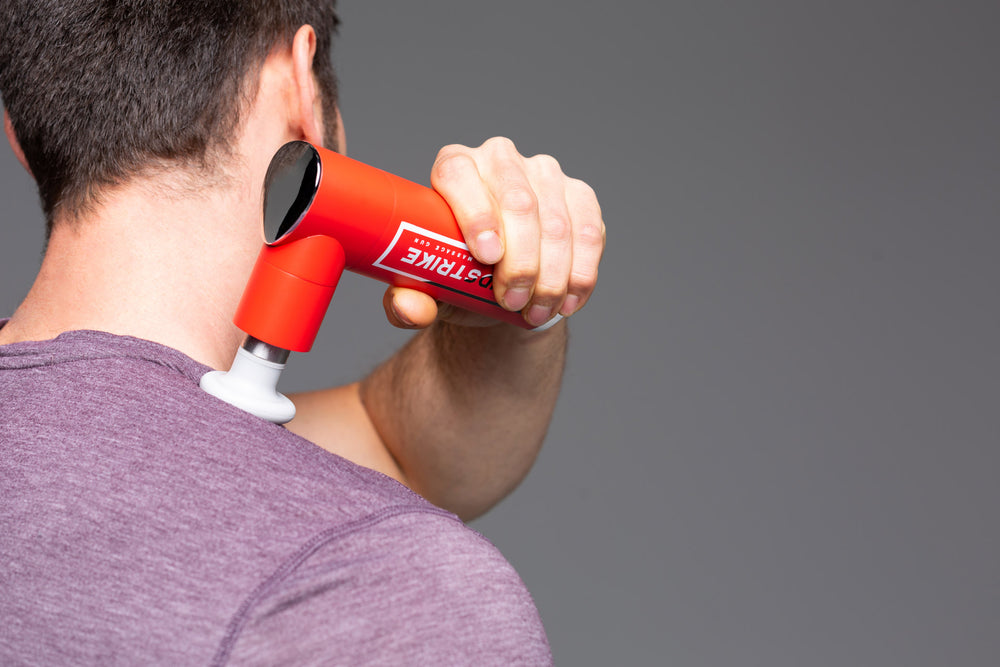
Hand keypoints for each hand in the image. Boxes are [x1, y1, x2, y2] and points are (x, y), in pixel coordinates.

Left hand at [382, 137, 604, 328]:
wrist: (501, 286)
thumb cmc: (456, 276)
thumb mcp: (427, 289)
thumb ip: (406, 300)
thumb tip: (409, 307)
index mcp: (453, 167)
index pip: (459, 174)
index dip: (476, 214)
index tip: (486, 258)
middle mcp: (498, 159)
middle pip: (517, 202)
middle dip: (519, 260)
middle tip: (513, 301)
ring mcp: (544, 174)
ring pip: (556, 223)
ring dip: (550, 276)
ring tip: (536, 312)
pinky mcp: (579, 196)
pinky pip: (589, 234)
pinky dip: (580, 275)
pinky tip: (567, 302)